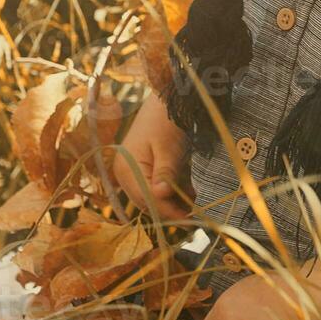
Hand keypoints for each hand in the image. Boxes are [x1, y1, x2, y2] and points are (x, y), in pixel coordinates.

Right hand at [111, 91, 191, 219]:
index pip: (147, 200)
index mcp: (127, 169)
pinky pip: (154, 186)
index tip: (190, 220)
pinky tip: (188, 189)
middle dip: (170, 209)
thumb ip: (165, 173)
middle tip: (195, 215)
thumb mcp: (168, 148)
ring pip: (151, 196)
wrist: (165, 99)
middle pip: (147, 202)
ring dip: (172, 201)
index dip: (169, 212)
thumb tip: (162, 195)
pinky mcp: (141, 168)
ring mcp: (131, 171)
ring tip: (194, 201)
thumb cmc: (166, 121)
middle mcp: (124, 174)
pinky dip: (170, 190)